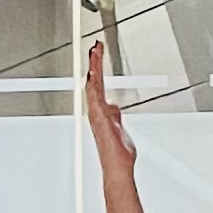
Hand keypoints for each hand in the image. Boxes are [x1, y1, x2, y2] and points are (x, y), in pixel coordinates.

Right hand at [82, 36, 136, 176]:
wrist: (117, 166)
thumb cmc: (119, 152)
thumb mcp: (120, 128)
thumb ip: (115, 116)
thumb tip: (114, 107)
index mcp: (101, 111)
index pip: (98, 84)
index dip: (97, 68)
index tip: (97, 54)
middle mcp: (96, 110)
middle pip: (94, 81)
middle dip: (94, 62)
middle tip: (95, 45)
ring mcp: (96, 113)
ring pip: (93, 84)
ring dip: (94, 67)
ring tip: (95, 50)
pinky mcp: (99, 117)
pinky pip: (95, 95)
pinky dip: (93, 82)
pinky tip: (93, 72)